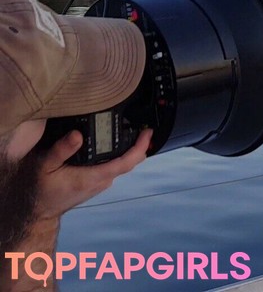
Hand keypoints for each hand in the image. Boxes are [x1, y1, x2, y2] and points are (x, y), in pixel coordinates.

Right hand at [33, 128, 151, 220]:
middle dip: (139, 146)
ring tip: (134, 132)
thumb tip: (77, 134)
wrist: (38, 211)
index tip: (147, 133)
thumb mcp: (45, 166)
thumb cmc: (40, 189)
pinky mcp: (96, 184)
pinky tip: (116, 146)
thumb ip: (61, 150)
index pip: (126, 162)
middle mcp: (101, 181)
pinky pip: (114, 168)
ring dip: (130, 151)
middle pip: (129, 163)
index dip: (140, 147)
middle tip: (143, 128)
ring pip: (122, 166)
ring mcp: (100, 184)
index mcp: (93, 176)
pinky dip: (120, 157)